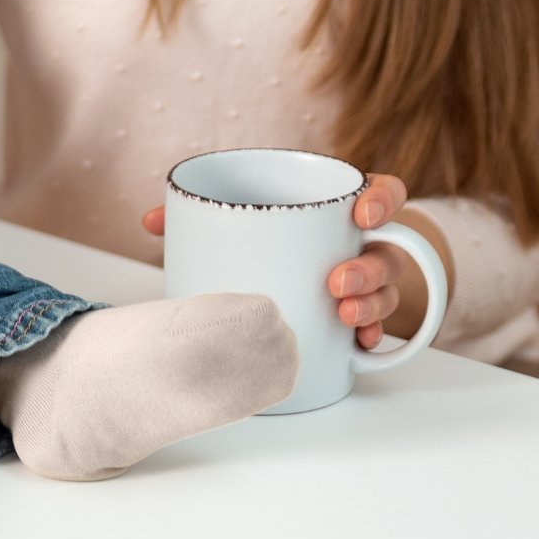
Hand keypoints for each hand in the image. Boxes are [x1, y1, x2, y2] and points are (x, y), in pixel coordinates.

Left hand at [141, 174, 441, 347]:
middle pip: (386, 251)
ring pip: (386, 292)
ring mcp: (363, 284)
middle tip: (334, 282)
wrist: (271, 277)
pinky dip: (368, 337)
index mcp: (335, 211)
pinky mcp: (355, 319)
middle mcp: (358, 245)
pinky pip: (376, 330)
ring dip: (370, 304)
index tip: (360, 213)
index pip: (383, 194)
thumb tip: (152, 220)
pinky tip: (354, 345)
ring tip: (341, 314)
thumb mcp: (237, 220)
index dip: (382, 200)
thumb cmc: (261, 240)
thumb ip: (198, 213)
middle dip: (368, 268)